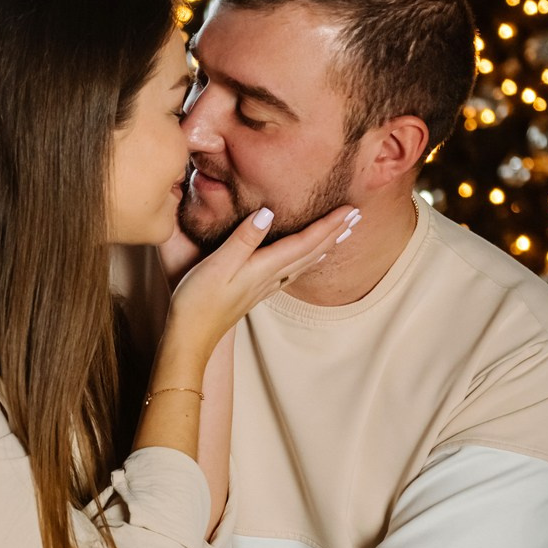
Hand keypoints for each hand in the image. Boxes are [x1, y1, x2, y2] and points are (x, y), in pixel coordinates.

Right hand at [165, 202, 358, 356]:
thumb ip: (243, 239)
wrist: (190, 339)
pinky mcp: (255, 293)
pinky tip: (307, 260)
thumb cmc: (197, 302)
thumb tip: (268, 213)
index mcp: (263, 268)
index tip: (350, 208)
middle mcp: (269, 278)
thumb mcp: (217, 265)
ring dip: (324, 246)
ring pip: (303, 263)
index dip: (328, 224)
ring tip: (342, 234)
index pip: (304, 242)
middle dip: (333, 233)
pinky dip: (306, 261)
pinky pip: (291, 273)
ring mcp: (264, 287)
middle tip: (357, 216)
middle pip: (310, 253)